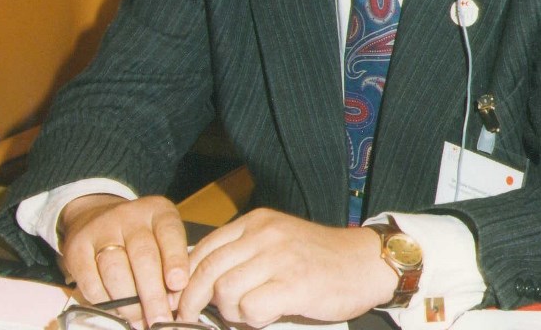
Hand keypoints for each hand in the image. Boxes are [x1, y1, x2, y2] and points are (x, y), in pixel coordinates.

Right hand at [59, 194, 189, 325]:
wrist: (95, 215)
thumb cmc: (140, 234)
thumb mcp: (161, 237)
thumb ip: (170, 263)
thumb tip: (172, 302)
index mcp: (157, 211)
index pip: (169, 232)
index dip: (175, 259)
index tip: (178, 284)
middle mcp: (130, 216)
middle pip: (143, 255)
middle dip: (153, 293)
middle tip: (160, 319)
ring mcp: (101, 230)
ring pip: (116, 270)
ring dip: (129, 302)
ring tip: (139, 320)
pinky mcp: (77, 248)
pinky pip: (91, 281)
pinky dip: (104, 301)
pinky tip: (115, 311)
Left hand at [177, 209, 397, 327]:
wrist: (363, 262)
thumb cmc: (318, 257)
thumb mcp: (276, 242)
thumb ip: (243, 254)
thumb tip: (201, 282)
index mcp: (256, 222)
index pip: (204, 248)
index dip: (184, 277)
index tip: (177, 298)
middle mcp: (265, 234)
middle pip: (208, 269)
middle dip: (191, 300)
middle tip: (189, 318)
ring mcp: (279, 258)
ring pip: (225, 290)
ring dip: (228, 312)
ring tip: (245, 314)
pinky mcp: (294, 284)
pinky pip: (251, 308)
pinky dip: (251, 319)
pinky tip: (266, 316)